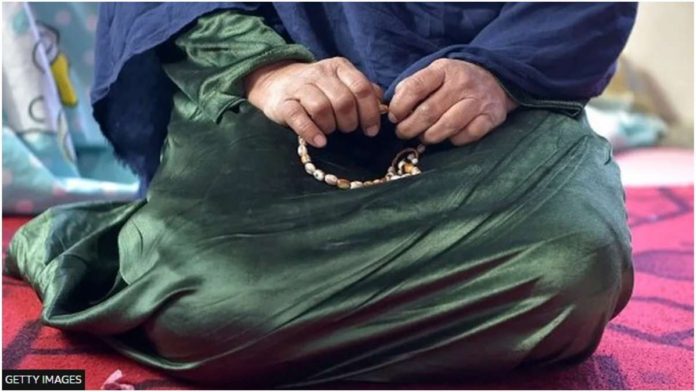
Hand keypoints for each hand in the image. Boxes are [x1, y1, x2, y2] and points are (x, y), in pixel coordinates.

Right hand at [244, 57, 383, 147]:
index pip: (362, 88)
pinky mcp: (283, 103)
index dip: (370, 112)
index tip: (372, 130)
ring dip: (331, 126)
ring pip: (322, 108)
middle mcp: (320, 73)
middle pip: (344, 100)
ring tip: (330, 132)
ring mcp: (300, 87)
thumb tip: (384, 106)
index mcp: (339, 67)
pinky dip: (311, 132)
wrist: (276, 82)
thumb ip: (363, 91)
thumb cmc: (317, 89)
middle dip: (350, 122)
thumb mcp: (341, 83)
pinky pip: (299, 117)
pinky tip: (320, 142)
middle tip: (347, 130)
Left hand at [388, 59, 517, 145]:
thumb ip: (412, 86)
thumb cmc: (454, 80)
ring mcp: (478, 100)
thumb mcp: (433, 73)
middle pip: (428, 112)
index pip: (415, 88)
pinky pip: (467, 135)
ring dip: (429, 137)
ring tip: (423, 136)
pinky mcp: (491, 116)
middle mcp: (462, 83)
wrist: (495, 77)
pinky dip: (454, 140)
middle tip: (403, 132)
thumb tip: (392, 107)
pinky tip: (448, 136)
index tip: (394, 117)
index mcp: (443, 69)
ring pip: (446, 126)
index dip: (399, 106)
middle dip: (410, 127)